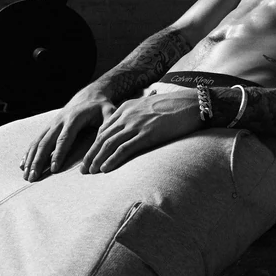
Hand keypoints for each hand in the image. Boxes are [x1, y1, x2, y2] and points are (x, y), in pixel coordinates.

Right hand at [22, 90, 115, 181]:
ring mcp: (52, 124)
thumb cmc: (101, 107)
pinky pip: (36, 140)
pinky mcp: (49, 127)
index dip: (59, 154)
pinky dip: (29, 152)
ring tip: (26, 175)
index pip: (64, 138)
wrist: (89, 95)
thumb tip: (107, 143)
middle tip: (32, 178)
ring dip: (31, 159)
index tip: (53, 169)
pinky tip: (23, 164)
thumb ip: (109, 126)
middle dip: (38, 161)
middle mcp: (59, 121)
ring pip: (38, 142)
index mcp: (74, 118)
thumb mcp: (109, 113)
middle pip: (46, 142)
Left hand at [81, 84, 202, 174]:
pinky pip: (124, 149)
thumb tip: (133, 129)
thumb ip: (138, 115)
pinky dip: (112, 160)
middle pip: (103, 137)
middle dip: (91, 154)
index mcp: (127, 108)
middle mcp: (128, 115)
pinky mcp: (147, 134)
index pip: (104, 128)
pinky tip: (105, 169)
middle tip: (83, 169)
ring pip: (109, 144)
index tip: (90, 156)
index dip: (95, 144)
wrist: (192, 103)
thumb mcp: (150, 105)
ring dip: (97, 159)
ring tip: (91, 172)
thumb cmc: (176, 106)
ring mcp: (137, 124)